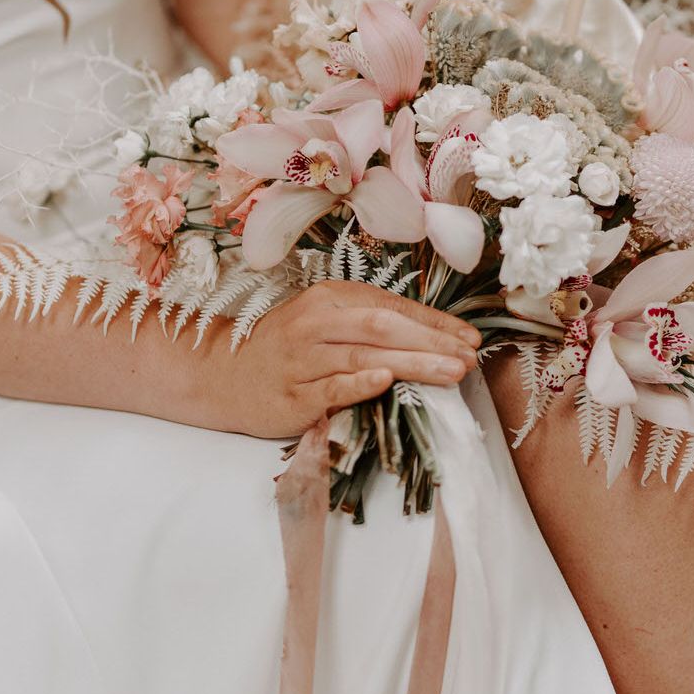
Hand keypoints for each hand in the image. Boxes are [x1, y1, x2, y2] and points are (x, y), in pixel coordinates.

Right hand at [226, 281, 480, 436]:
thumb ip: (369, 324)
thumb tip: (432, 337)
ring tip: (451, 373)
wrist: (223, 375)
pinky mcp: (292, 395)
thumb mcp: (325, 322)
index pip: (392, 307)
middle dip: (432, 342)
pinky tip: (386, 382)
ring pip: (363, 356)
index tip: (470, 338)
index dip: (435, 322)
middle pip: (382, 328)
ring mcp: (302, 359)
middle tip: (469, 358)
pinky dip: (358, 383)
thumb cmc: (287, 348)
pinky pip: (330, 387)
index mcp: (330, 298)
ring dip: (412, 364)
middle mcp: (316, 323)